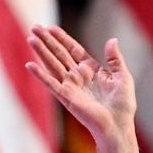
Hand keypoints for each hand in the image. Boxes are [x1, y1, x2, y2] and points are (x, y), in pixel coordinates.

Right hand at [26, 25, 138, 152]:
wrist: (118, 125)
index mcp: (91, 70)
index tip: (50, 27)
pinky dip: (40, 75)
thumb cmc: (123, 105)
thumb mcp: (123, 77)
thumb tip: (112, 40)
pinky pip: (51, 84)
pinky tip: (29, 65)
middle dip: (47, 41)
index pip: (73, 50)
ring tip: (30, 38)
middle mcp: (79, 76)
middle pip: (60, 54)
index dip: (62, 39)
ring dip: (41, 52)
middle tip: (34, 27)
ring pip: (53, 64)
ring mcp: (71, 86)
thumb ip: (115, 59)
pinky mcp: (66, 97)